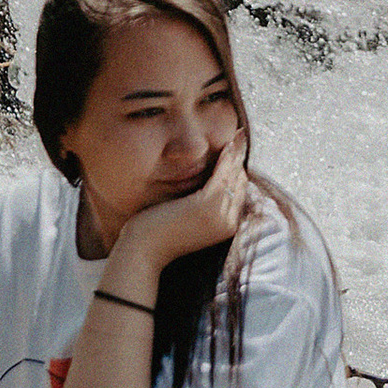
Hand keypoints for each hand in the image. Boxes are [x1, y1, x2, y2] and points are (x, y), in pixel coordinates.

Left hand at [112, 131, 249, 285]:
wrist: (144, 251)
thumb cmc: (161, 235)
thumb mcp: (190, 220)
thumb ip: (204, 206)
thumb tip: (207, 187)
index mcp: (227, 229)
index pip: (240, 195)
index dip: (240, 173)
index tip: (239, 154)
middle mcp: (229, 223)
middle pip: (241, 184)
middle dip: (241, 160)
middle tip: (242, 138)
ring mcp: (220, 214)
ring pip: (235, 177)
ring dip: (237, 154)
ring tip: (238, 136)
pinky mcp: (208, 203)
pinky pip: (223, 175)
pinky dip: (227, 158)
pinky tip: (228, 144)